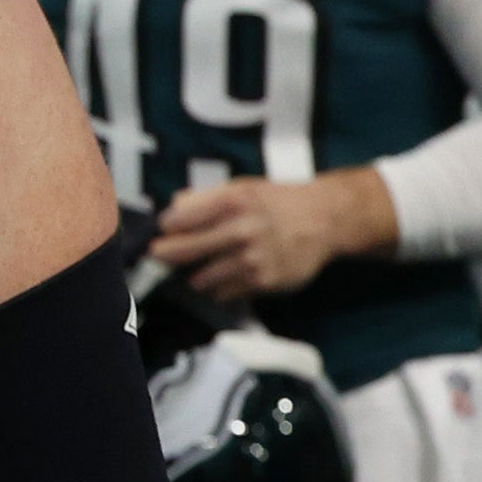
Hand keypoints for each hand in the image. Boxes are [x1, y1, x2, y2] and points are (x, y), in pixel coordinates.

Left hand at [151, 170, 394, 298]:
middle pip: (182, 251)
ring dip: (195, 275)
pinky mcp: (262, 282)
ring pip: (200, 279)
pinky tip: (226, 277)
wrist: (323, 220)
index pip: (178, 219)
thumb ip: (204, 197)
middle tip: (158, 256)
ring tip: (201, 267)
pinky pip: (224, 293)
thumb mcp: (240, 187)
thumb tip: (172, 207)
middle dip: (165, 255)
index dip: (166, 227)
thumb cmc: (275, 202)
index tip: (164, 231)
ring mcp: (252, 259)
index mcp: (231, 201)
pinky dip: (219, 288)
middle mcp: (240, 230)